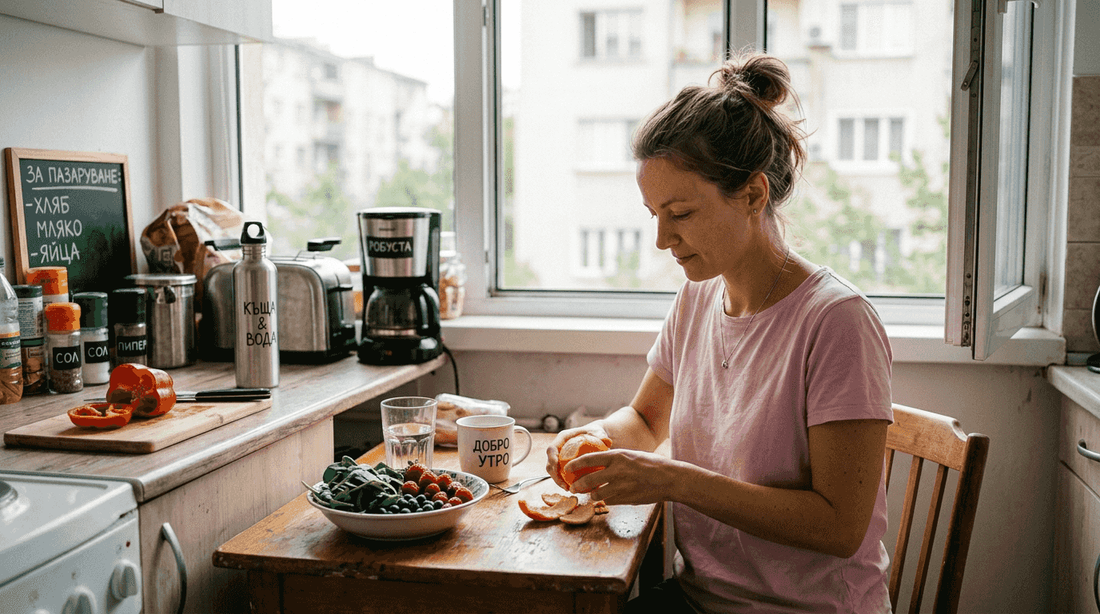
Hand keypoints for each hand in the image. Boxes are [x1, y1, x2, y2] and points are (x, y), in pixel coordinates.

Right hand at [545, 424, 612, 489]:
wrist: (595, 436)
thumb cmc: (595, 433)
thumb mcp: (598, 432)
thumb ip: (600, 435)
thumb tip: (606, 441)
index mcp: (562, 438)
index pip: (552, 449)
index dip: (551, 459)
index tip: (557, 467)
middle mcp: (559, 448)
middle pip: (550, 463)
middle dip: (554, 475)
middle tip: (564, 485)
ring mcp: (560, 457)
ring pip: (554, 472)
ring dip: (559, 482)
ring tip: (568, 489)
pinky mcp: (565, 465)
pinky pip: (562, 475)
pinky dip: (566, 482)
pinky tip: (574, 489)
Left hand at [565, 448, 680, 505]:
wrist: (670, 479)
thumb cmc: (652, 464)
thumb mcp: (631, 455)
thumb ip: (615, 460)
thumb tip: (599, 463)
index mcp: (617, 456)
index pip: (588, 459)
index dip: (574, 465)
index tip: (567, 469)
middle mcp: (617, 471)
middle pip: (588, 480)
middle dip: (577, 486)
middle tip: (573, 488)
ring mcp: (622, 486)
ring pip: (597, 494)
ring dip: (592, 495)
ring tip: (591, 494)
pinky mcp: (627, 499)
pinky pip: (610, 501)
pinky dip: (607, 500)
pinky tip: (609, 497)